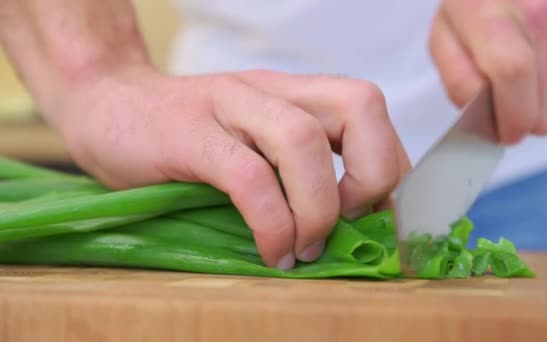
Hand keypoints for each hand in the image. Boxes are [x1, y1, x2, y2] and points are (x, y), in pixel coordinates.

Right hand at [54, 66, 409, 269]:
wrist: (107, 106)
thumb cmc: (188, 139)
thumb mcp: (254, 145)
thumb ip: (297, 174)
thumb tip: (347, 230)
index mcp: (294, 94)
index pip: (371, 109)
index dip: (387, 166)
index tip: (369, 217)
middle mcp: (272, 91)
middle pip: (360, 105)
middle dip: (373, 175)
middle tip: (347, 224)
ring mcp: (230, 105)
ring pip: (304, 141)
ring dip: (318, 209)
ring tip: (304, 248)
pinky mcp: (190, 133)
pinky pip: (249, 177)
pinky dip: (272, 223)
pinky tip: (271, 252)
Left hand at [430, 0, 546, 143]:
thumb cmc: (475, 3)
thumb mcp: (445, 35)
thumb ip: (457, 78)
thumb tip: (482, 115)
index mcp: (492, 16)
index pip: (512, 75)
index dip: (512, 116)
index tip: (507, 132)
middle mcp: (543, 10)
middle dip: (531, 119)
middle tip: (516, 109)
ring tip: (533, 80)